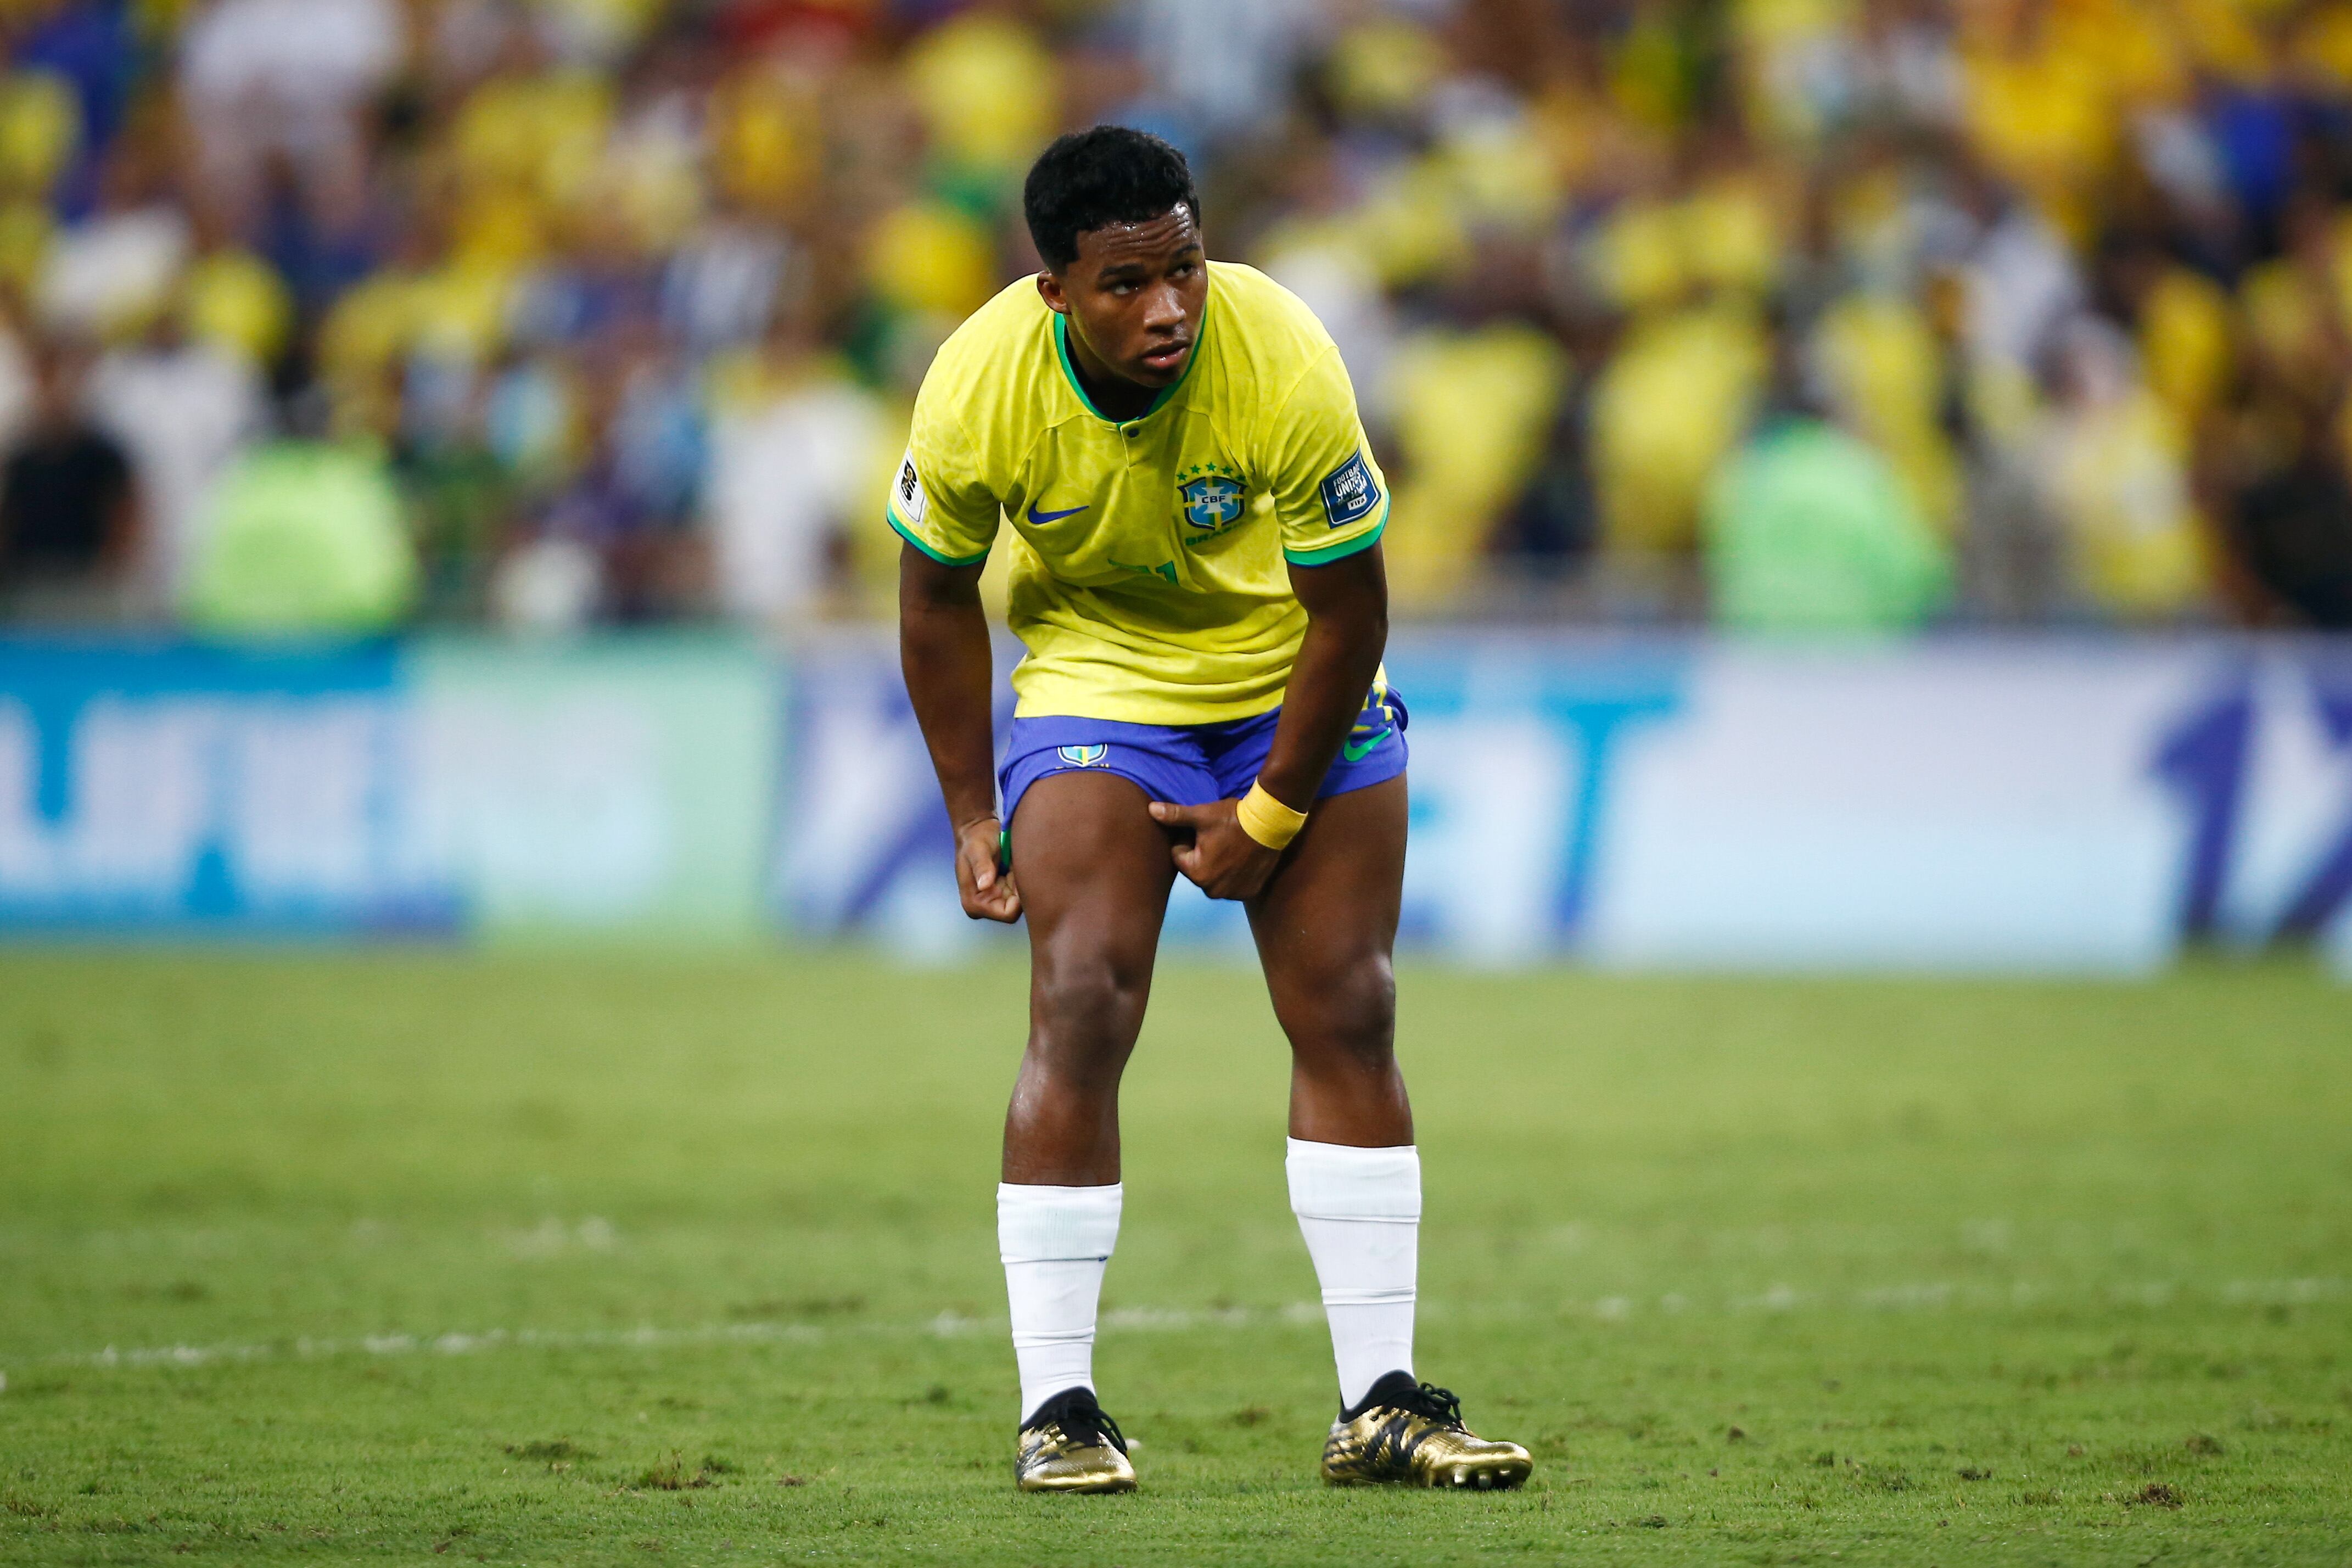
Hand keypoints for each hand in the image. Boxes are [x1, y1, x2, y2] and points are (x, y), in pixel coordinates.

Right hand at [954, 814, 1020, 922]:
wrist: (976, 830)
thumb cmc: (976, 838)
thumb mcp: (977, 850)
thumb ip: (982, 867)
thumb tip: (984, 885)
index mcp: (974, 903)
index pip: (1008, 914)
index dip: (1017, 898)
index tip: (1014, 876)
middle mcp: (983, 907)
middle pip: (1016, 909)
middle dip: (1018, 889)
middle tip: (1012, 868)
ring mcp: (993, 901)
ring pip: (1019, 901)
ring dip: (1019, 883)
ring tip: (1010, 866)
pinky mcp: (1000, 893)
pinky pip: (1018, 893)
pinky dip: (1018, 880)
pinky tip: (1011, 868)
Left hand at [1149, 798, 1282, 901]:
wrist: (1271, 823)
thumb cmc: (1233, 819)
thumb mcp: (1201, 815)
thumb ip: (1174, 816)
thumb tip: (1150, 810)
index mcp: (1197, 873)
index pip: (1179, 855)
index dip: (1188, 839)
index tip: (1204, 829)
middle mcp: (1213, 891)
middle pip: (1196, 868)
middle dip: (1201, 853)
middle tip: (1218, 836)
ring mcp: (1233, 894)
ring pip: (1213, 876)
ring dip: (1217, 864)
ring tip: (1231, 845)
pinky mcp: (1248, 893)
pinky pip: (1232, 884)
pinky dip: (1234, 873)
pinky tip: (1242, 857)